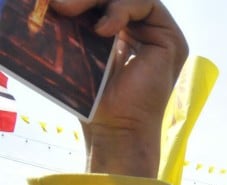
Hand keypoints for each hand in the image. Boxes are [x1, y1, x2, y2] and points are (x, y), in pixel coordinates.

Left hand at [52, 0, 187, 176]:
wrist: (116, 127)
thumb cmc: (95, 98)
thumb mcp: (82, 47)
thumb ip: (79, 19)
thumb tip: (58, 0)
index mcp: (126, 33)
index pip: (105, 2)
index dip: (83, 0)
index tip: (54, 6)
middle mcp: (146, 32)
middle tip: (59, 6)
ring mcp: (160, 35)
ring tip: (69, 11)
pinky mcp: (170, 39)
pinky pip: (145, 3)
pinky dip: (120, 9)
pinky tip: (102, 30)